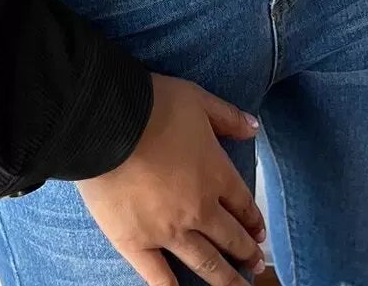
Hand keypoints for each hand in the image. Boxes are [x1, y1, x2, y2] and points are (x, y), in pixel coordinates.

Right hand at [76, 71, 267, 283]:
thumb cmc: (153, 105)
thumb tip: (255, 128)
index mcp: (215, 174)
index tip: (260, 233)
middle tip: (256, 265)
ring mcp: (169, 231)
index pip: (242, 204)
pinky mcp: (136, 244)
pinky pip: (159, 278)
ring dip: (226, 280)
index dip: (253, 220)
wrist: (108, 122)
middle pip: (229, 238)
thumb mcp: (197, 99)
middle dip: (246, 253)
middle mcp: (199, 209)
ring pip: (205, 264)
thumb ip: (228, 117)